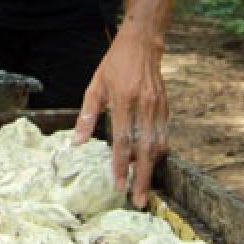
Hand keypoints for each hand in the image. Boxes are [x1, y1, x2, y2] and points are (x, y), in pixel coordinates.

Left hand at [73, 23, 168, 208]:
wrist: (142, 44)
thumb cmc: (114, 65)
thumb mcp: (95, 86)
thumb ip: (87, 116)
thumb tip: (78, 143)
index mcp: (124, 101)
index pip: (123, 140)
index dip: (120, 165)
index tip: (118, 185)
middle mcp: (144, 106)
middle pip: (144, 150)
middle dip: (141, 178)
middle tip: (138, 200)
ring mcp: (157, 108)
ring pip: (158, 146)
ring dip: (151, 170)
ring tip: (143, 188)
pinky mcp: (165, 108)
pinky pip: (163, 136)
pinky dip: (157, 154)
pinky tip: (149, 165)